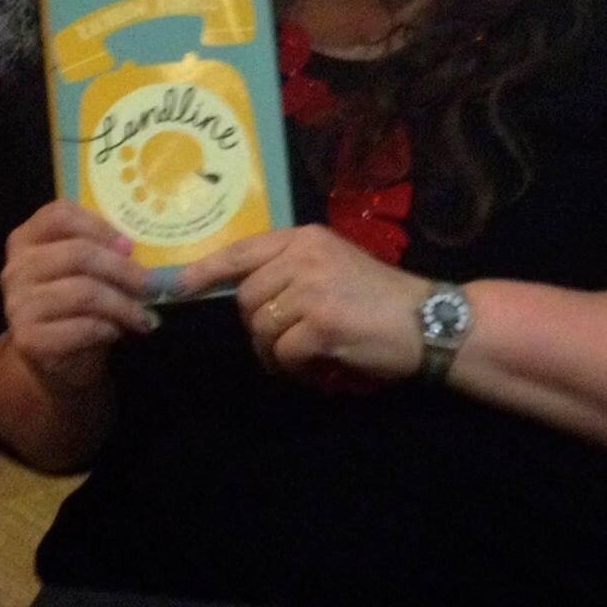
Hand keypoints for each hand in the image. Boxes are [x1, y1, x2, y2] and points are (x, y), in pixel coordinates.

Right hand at [1, 200, 153, 394]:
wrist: (54, 357)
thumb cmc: (76, 304)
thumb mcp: (89, 270)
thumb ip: (111, 253)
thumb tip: (159, 259)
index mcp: (26, 238)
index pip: (59, 215)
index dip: (99, 226)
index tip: (130, 245)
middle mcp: (16, 268)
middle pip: (78, 253)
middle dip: (123, 269)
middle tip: (151, 285)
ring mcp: (17, 304)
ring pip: (83, 292)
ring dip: (122, 305)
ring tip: (142, 316)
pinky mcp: (28, 338)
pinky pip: (80, 327)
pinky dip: (107, 328)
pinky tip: (117, 331)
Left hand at [179, 226, 428, 384]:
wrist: (430, 321)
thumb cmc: (381, 298)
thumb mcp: (333, 266)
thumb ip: (291, 270)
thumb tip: (243, 296)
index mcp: (306, 238)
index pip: (241, 250)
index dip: (205, 271)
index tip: (176, 287)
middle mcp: (305, 255)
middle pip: (247, 298)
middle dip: (259, 327)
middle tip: (289, 342)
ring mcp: (313, 288)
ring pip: (262, 329)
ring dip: (277, 353)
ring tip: (306, 357)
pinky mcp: (321, 323)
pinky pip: (284, 353)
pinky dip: (296, 368)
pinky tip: (319, 367)